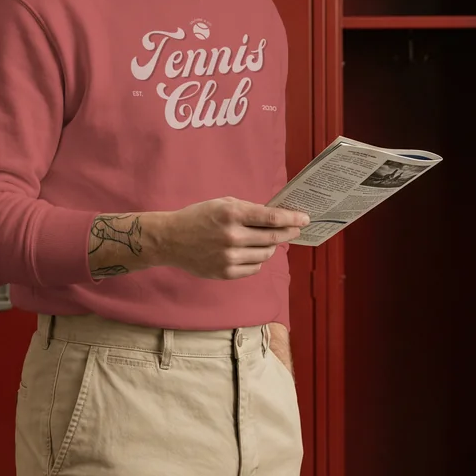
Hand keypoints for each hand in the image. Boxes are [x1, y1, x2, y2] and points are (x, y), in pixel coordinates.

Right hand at [156, 196, 308, 279]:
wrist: (171, 239)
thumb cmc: (198, 217)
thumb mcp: (222, 203)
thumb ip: (248, 209)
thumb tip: (275, 216)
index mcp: (232, 214)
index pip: (271, 218)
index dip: (292, 219)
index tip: (305, 219)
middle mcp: (232, 236)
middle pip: (273, 237)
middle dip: (289, 233)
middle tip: (296, 230)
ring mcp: (229, 257)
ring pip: (265, 254)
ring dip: (271, 246)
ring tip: (267, 240)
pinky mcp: (226, 272)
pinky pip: (254, 268)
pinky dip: (258, 260)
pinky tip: (252, 252)